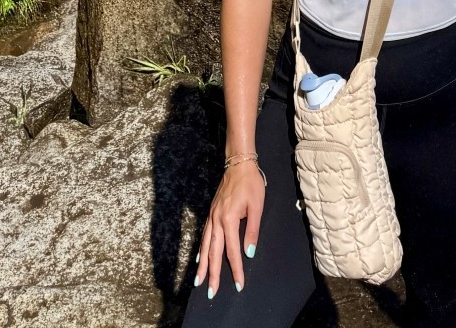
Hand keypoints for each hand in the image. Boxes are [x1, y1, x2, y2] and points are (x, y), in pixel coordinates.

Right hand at [195, 156, 264, 298]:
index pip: (232, 251)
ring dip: (202, 265)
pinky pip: (204, 235)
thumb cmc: (250, 184)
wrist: (238, 163)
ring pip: (205, 245)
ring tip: (199, 281)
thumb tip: (249, 253)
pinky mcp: (211, 213)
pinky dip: (201, 249)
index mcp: (229, 219)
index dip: (236, 269)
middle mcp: (217, 220)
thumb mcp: (256, 206)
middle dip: (213, 274)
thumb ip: (252, 230)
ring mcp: (211, 216)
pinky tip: (200, 258)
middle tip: (212, 292)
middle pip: (213, 252)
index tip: (239, 285)